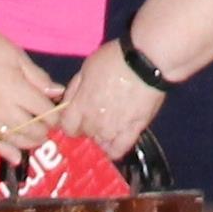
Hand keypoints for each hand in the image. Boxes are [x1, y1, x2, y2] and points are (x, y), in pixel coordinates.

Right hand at [0, 29, 61, 159]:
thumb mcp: (18, 57)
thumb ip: (39, 78)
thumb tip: (59, 93)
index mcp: (16, 89)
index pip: (46, 113)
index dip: (55, 113)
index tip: (55, 107)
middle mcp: (2, 110)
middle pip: (34, 130)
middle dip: (45, 127)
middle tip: (45, 118)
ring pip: (17, 141)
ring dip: (31, 140)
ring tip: (34, 130)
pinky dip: (7, 152)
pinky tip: (17, 157)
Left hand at [57, 45, 164, 159]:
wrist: (146, 63)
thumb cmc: (114, 60)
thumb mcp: (85, 68)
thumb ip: (74, 90)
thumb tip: (67, 103)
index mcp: (80, 106)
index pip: (66, 127)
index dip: (69, 123)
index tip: (75, 117)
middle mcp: (94, 123)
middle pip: (84, 135)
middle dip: (86, 127)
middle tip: (95, 115)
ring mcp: (113, 130)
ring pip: (100, 144)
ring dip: (101, 137)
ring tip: (108, 124)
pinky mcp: (133, 132)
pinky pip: (119, 150)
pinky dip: (115, 149)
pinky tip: (116, 140)